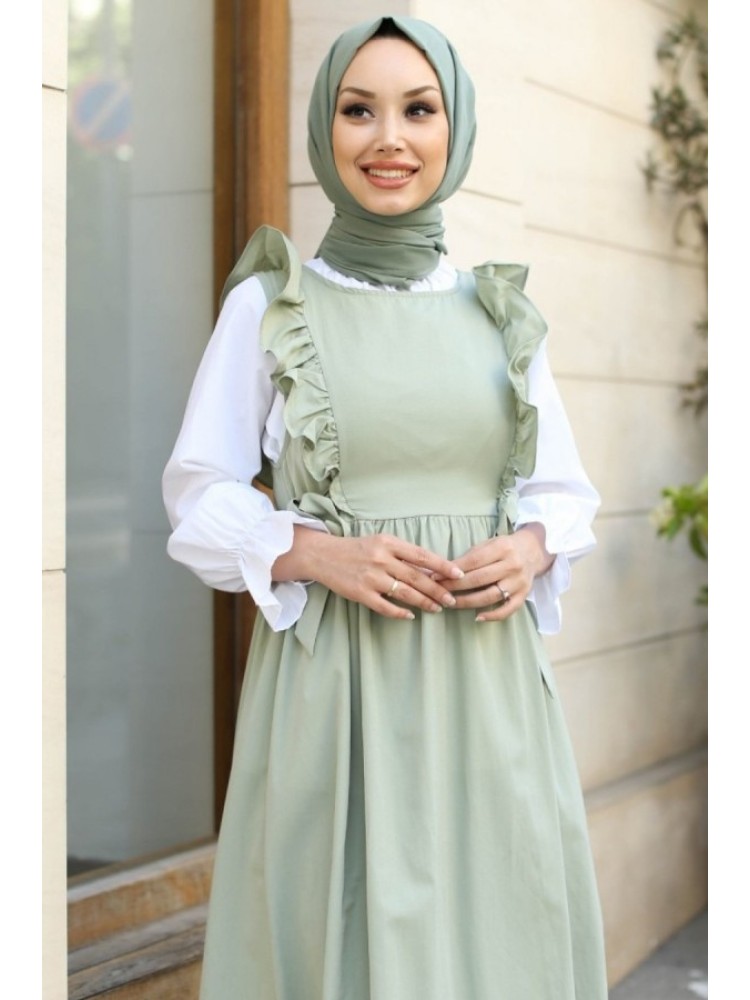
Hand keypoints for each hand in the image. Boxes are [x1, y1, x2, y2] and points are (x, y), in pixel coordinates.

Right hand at [272, 527, 464, 619]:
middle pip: (417, 577)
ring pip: (405, 593)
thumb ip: (403, 554)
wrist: (323, 555)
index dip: (443, 566)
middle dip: (438, 590)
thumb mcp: (380, 542)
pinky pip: (385, 606)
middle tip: (452, 599)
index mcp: (389, 543)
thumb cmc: (357, 548)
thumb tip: (431, 569)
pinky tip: (411, 615)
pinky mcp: (361, 593)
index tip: (459, 574)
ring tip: (437, 608)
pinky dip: (400, 612)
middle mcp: (381, 559)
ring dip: (424, 602)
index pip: (422, 556)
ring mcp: (371, 577)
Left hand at [439, 524, 553, 621]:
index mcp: (502, 548)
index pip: (474, 561)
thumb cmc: (504, 548)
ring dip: (468, 602)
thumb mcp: (489, 544)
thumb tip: (445, 570)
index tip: (437, 576)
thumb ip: (471, 556)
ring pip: (490, 595)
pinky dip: (493, 615)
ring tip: (451, 603)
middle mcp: (512, 565)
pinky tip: (477, 617)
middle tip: (439, 591)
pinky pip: (508, 609)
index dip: (453, 570)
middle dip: (456, 586)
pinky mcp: (524, 595)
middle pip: (480, 579)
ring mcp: (519, 582)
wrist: (533, 551)